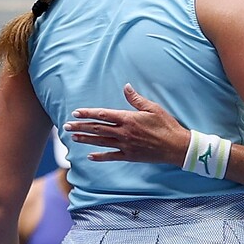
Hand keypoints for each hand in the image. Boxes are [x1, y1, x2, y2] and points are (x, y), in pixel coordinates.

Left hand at [64, 84, 189, 165]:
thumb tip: (126, 87)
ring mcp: (126, 145)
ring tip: (73, 137)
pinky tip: (90, 156)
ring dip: (86, 139)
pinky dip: (100, 156)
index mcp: (129, 119)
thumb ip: (136, 99)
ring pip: (101, 142)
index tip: (76, 113)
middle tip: (66, 126)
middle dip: (80, 127)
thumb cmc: (167, 125)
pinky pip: (111, 156)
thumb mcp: (153, 108)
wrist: (176, 146)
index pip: (103, 115)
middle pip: (97, 129)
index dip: (88, 114)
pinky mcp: (130, 155)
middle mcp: (124, 132)